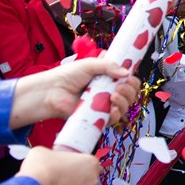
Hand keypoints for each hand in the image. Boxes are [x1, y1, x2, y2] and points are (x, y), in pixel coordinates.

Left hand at [10, 58, 139, 128]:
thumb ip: (109, 65)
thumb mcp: (89, 64)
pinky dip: (117, 114)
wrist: (51, 91)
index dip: (132, 81)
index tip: (130, 77)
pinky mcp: (97, 118)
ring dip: (125, 101)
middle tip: (120, 86)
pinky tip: (112, 108)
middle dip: (130, 90)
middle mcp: (108, 92)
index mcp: (107, 79)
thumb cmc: (67, 76)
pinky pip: (113, 119)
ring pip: (125, 107)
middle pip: (130, 95)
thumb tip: (127, 73)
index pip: (128, 81)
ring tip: (113, 95)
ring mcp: (103, 105)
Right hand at [16, 146, 100, 184]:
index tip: (70, 169)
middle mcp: (93, 180)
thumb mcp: (44, 152)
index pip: (91, 164)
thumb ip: (54, 156)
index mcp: (89, 162)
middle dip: (75, 181)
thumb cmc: (39, 169)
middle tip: (58, 181)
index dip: (79, 166)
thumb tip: (49, 160)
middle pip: (87, 180)